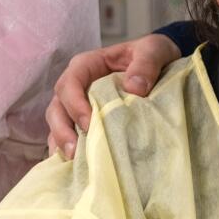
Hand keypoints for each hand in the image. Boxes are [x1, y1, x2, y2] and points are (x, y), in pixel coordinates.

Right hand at [44, 34, 180, 159]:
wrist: (160, 64)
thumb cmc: (151, 54)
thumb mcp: (153, 50)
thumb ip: (146, 64)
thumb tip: (134, 88)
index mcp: (88, 65)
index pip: (70, 82)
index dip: (74, 103)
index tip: (88, 122)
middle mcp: (77, 85)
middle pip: (58, 106)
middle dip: (62, 130)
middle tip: (74, 151)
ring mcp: (78, 104)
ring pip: (58, 123)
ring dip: (62, 143)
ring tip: (73, 163)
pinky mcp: (85, 121)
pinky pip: (69, 135)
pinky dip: (68, 150)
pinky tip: (74, 167)